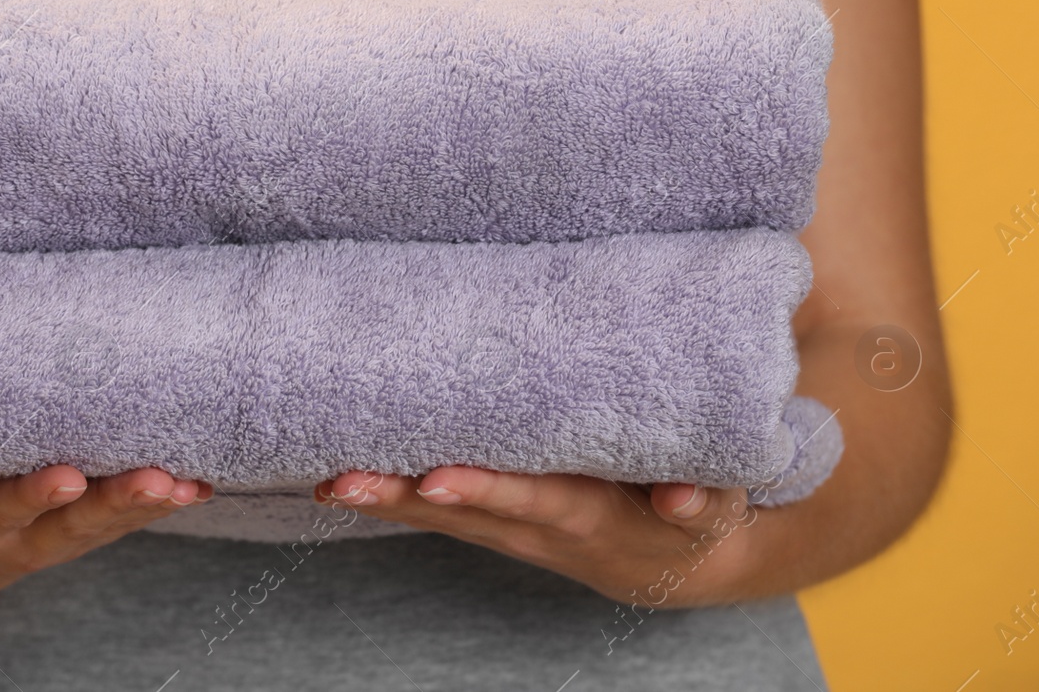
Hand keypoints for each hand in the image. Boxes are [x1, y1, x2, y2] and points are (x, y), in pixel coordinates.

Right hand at [0, 465, 210, 600]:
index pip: (2, 511)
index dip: (32, 496)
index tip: (64, 475)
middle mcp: (21, 535)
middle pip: (72, 522)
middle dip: (113, 502)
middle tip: (154, 479)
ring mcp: (56, 533)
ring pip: (108, 521)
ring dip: (150, 504)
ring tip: (190, 483)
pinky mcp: (82, 522)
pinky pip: (126, 515)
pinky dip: (163, 501)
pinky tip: (204, 483)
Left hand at [315, 468, 761, 607]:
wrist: (670, 560)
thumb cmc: (693, 515)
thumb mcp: (715, 508)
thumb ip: (702, 497)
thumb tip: (681, 498)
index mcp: (586, 513)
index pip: (528, 498)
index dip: (484, 489)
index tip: (436, 478)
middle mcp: (533, 524)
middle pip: (459, 511)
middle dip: (400, 497)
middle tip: (343, 481)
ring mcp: (504, 526)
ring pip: (433, 514)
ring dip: (379, 499)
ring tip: (324, 481)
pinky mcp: (489, 519)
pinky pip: (429, 510)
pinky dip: (385, 497)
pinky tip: (335, 479)